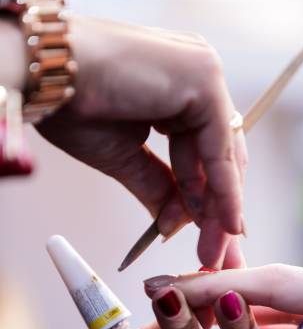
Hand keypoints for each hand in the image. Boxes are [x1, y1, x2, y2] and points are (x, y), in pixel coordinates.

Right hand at [37, 15, 246, 266]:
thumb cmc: (74, 104)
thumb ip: (157, 188)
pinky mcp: (204, 80)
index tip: (206, 238)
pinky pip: (220, 149)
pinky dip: (225, 191)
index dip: (205, 200)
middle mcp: (197, 77)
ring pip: (222, 157)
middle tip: (213, 254)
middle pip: (218, 157)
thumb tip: (173, 222)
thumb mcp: (123, 157)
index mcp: (179, 87)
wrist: (49, 80)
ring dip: (218, 209)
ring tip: (212, 250)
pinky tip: (228, 224)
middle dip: (215, 212)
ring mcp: (204, 74)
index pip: (204, 153)